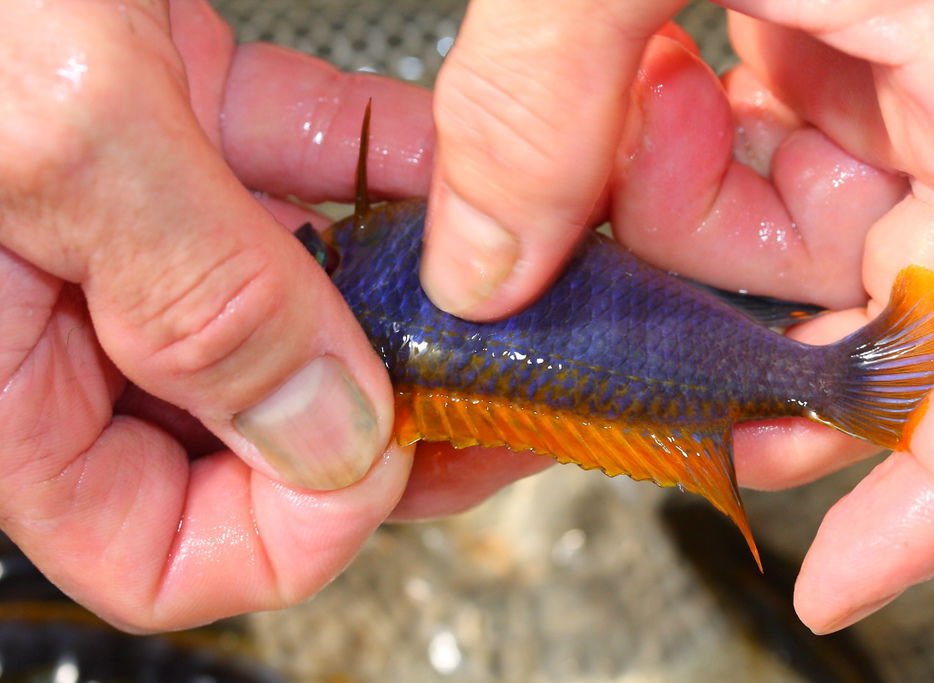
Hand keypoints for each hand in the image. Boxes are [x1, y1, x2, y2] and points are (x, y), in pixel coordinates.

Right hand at [0, 0, 439, 630]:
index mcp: (2, 368)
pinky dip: (383, 179)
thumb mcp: (48, 131)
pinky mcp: (173, 118)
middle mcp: (71, 306)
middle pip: (254, 438)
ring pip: (298, 310)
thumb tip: (323, 434)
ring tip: (498, 293)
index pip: (159, 548)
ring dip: (405, 301)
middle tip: (491, 389)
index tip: (383, 455)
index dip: (286, 530)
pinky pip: (303, 178)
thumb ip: (194, 299)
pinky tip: (447, 176)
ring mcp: (133, 213)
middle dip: (386, 418)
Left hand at [427, 0, 933, 631]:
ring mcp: (908, 64)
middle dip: (716, 313)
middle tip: (619, 299)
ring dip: (678, 206)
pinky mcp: (845, 29)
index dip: (923, 492)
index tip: (828, 580)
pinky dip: (688, 148)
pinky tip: (645, 85)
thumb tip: (482, 264)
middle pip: (862, 301)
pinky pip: (775, 150)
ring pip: (796, 228)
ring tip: (631, 110)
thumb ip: (542, 100)